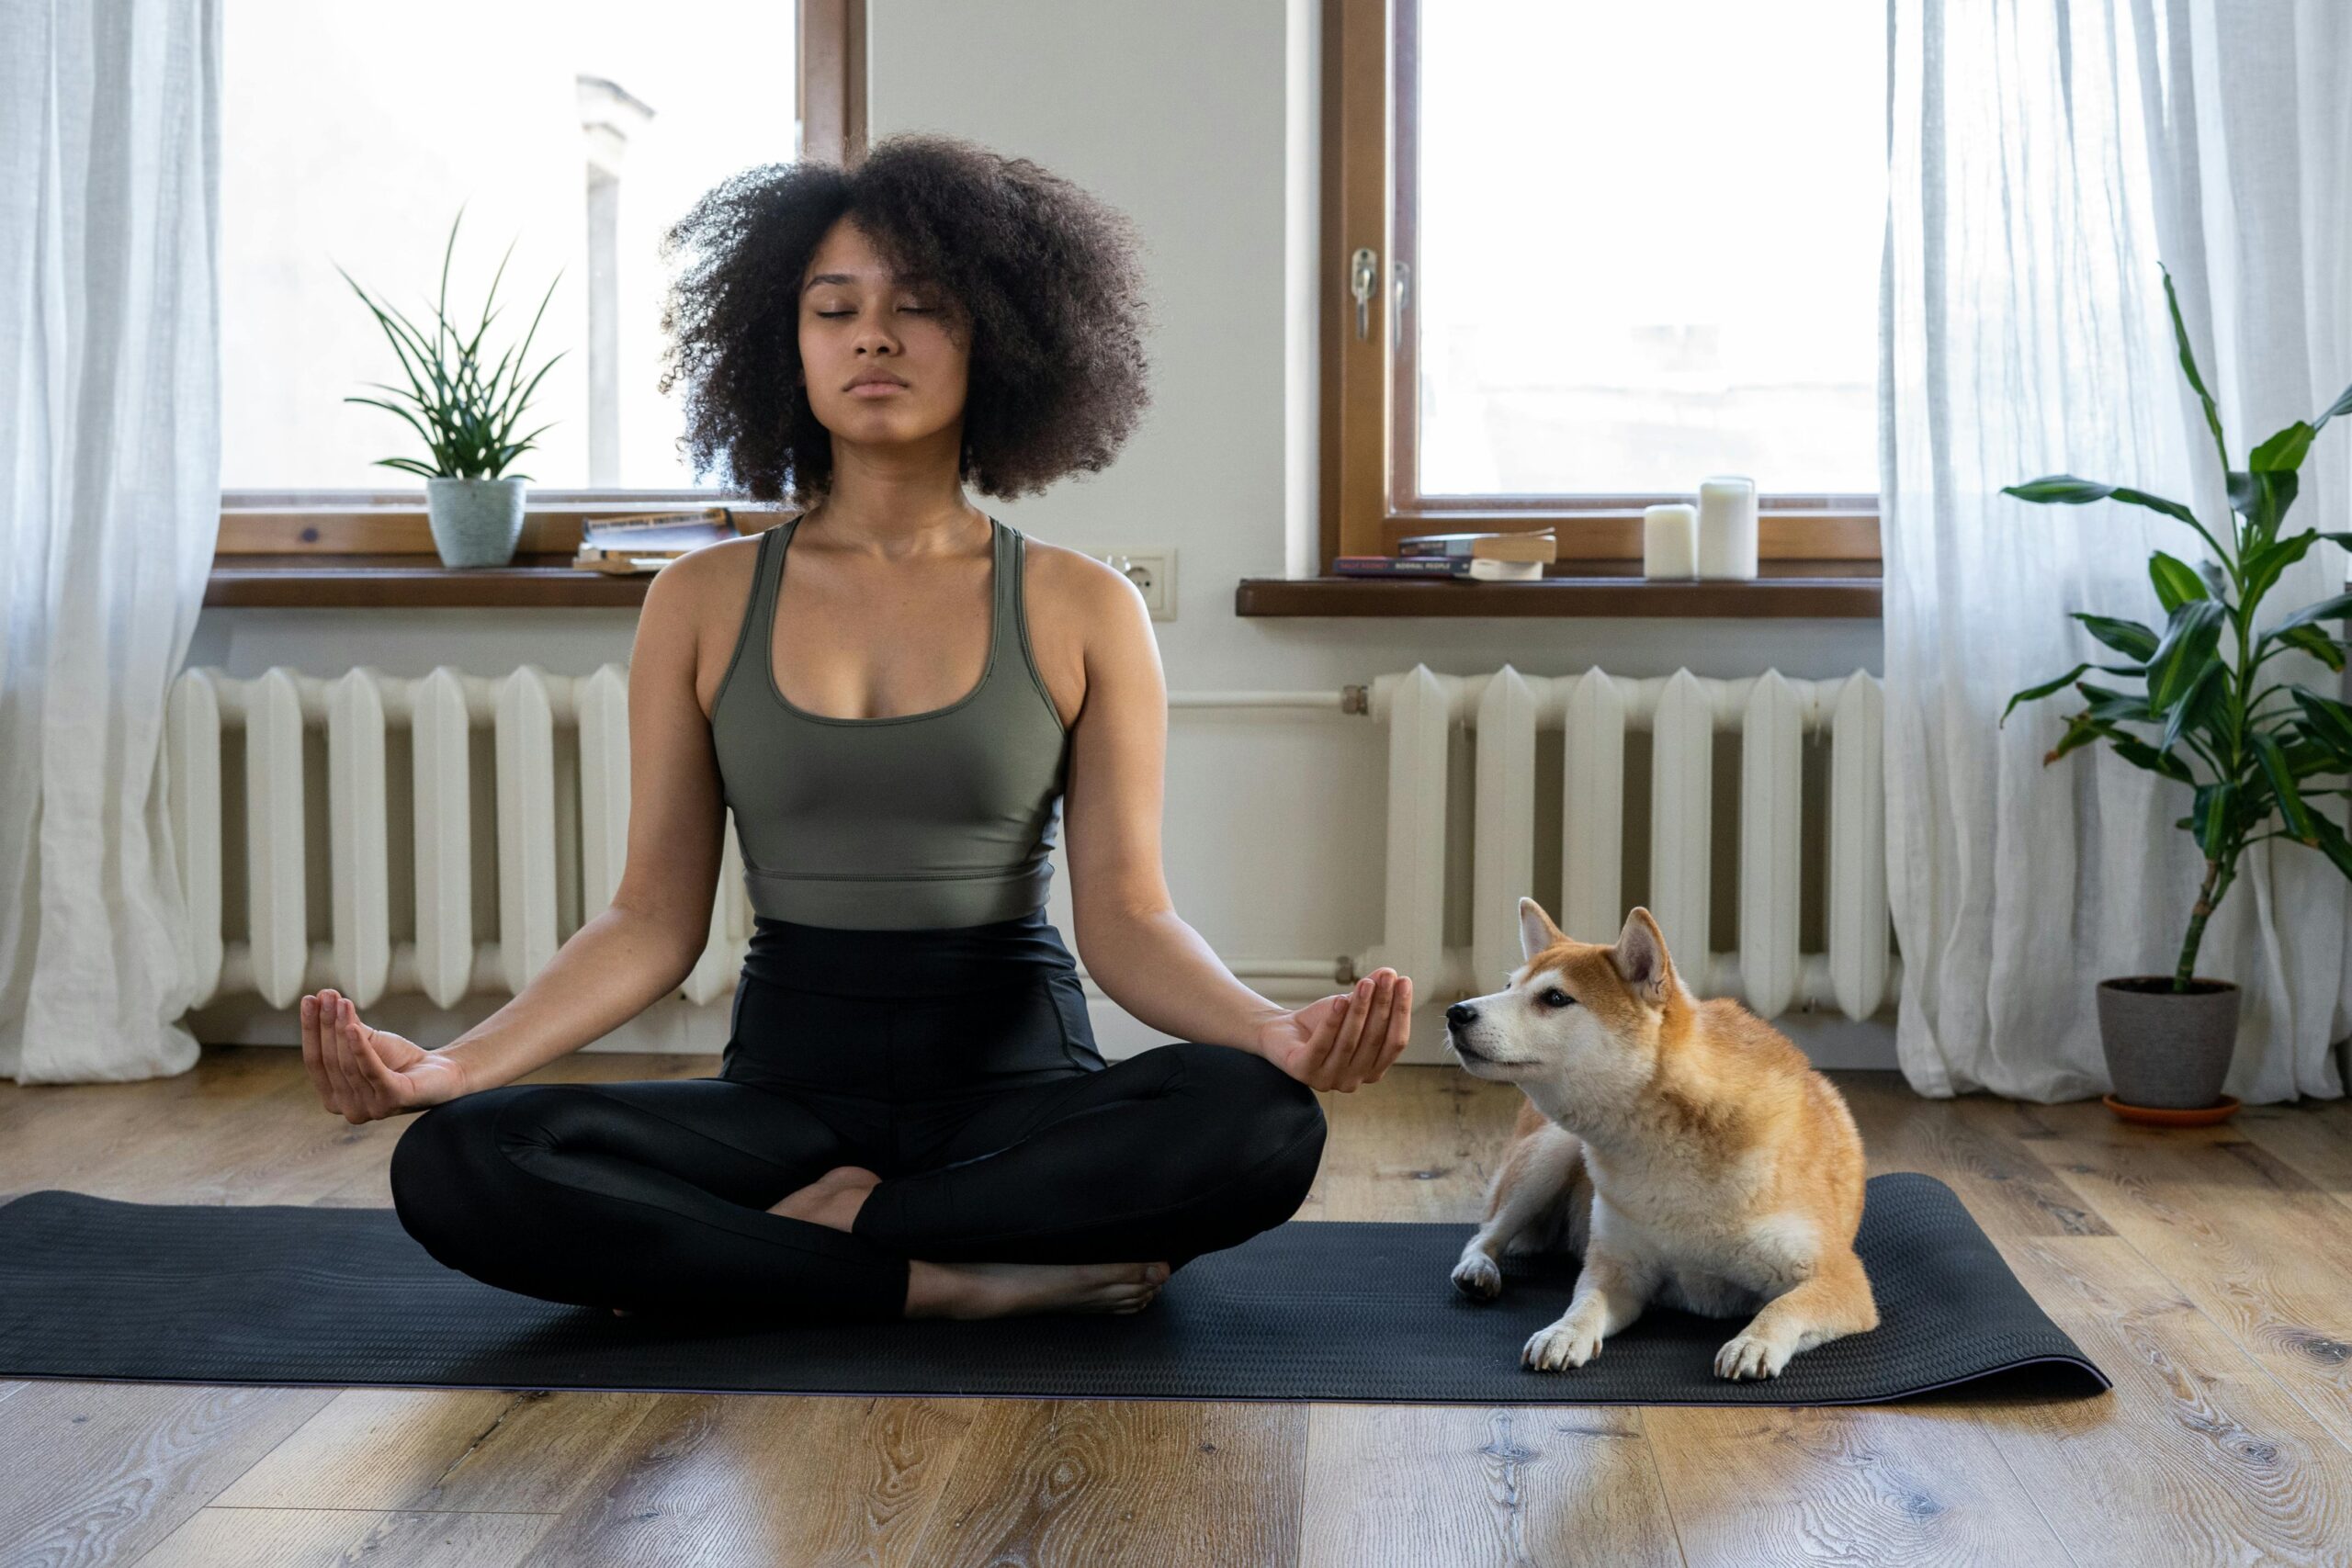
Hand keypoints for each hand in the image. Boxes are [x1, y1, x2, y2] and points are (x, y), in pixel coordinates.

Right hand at [299, 988, 468, 1123]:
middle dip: (326, 1025)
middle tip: (327, 995)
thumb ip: (343, 1025)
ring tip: (342, 1002)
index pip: (314, 1061)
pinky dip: (360, 1049)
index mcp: (334, 1098)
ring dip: (342, 1029)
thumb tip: (321, 995)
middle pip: (330, 1061)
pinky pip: (371, 1071)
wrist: (439, 1071)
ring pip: (348, 1065)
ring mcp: (369, 1109)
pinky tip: (353, 1027)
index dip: (311, 1029)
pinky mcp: (392, 1100)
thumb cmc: (397, 1059)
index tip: (309, 999)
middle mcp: (348, 1109)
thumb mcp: (365, 1041)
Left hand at [1253, 967, 1413, 1091]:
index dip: (1401, 1012)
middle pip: (1373, 1040)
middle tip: (1385, 978)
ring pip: (1349, 1042)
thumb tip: (1392, 974)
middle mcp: (1353, 1081)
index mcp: (1372, 1070)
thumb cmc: (1322, 1022)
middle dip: (1382, 1005)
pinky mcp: (1304, 1072)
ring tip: (1364, 984)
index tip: (1404, 982)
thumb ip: (1373, 994)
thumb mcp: (1352, 1007)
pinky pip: (1322, 1045)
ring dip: (1359, 1010)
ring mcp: (1328, 1080)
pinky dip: (1332, 1022)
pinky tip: (1339, 1001)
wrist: (1282, 1030)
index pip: (1395, 1043)